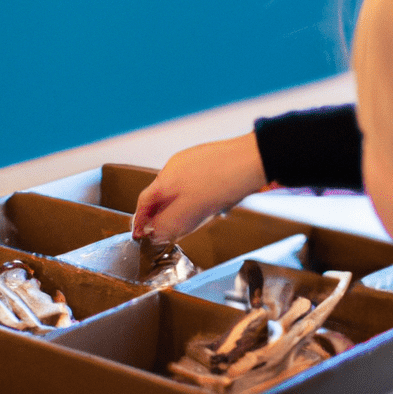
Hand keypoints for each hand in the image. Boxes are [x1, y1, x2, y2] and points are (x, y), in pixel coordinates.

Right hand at [132, 131, 266, 242]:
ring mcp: (191, 160)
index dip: (140, 221)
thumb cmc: (222, 184)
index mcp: (165, 180)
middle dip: (161, 214)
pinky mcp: (209, 159)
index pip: (143, 203)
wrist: (252, 161)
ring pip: (179, 188)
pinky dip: (196, 196)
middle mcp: (174, 166)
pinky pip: (195, 182)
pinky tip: (211, 203)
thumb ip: (167, 225)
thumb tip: (153, 234)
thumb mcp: (189, 214)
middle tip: (165, 231)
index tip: (140, 233)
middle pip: (160, 195)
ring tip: (193, 220)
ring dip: (180, 206)